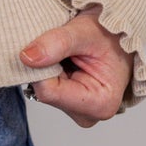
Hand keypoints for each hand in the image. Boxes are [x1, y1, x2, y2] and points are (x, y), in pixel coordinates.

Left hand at [19, 4, 132, 126]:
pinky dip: (48, 70)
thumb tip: (26, 57)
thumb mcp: (85, 31)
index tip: (47, 44)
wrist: (119, 35)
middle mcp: (88, 114)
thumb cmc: (111, 35)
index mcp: (100, 103)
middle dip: (44, 67)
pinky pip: (46, 87)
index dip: (40, 66)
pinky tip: (63, 59)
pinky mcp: (69, 104)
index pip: (48, 91)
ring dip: (46, 67)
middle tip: (61, 46)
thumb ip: (57, 43)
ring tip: (66, 51)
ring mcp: (78, 110)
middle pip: (44, 92)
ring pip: (42, 89)